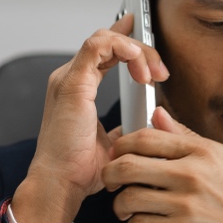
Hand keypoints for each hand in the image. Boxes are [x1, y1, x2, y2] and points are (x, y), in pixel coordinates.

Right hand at [11, 13, 168, 222]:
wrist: (61, 184)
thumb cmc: (77, 170)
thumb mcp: (112, 143)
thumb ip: (123, 128)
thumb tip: (142, 126)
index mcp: (77, 89)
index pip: (103, 51)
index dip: (126, 39)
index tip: (147, 39)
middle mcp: (70, 79)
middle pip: (108, 42)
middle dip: (141, 50)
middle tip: (161, 72)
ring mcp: (68, 78)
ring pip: (105, 38)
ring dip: (136, 50)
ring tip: (152, 74)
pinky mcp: (72, 82)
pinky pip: (97, 45)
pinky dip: (121, 46)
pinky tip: (137, 61)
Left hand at [103, 107, 222, 222]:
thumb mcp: (221, 158)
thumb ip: (186, 136)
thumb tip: (158, 114)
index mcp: (200, 153)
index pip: (146, 138)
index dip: (122, 144)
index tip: (118, 153)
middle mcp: (191, 175)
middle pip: (127, 165)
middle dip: (110, 174)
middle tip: (111, 181)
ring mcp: (185, 204)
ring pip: (128, 197)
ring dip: (120, 204)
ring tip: (126, 207)